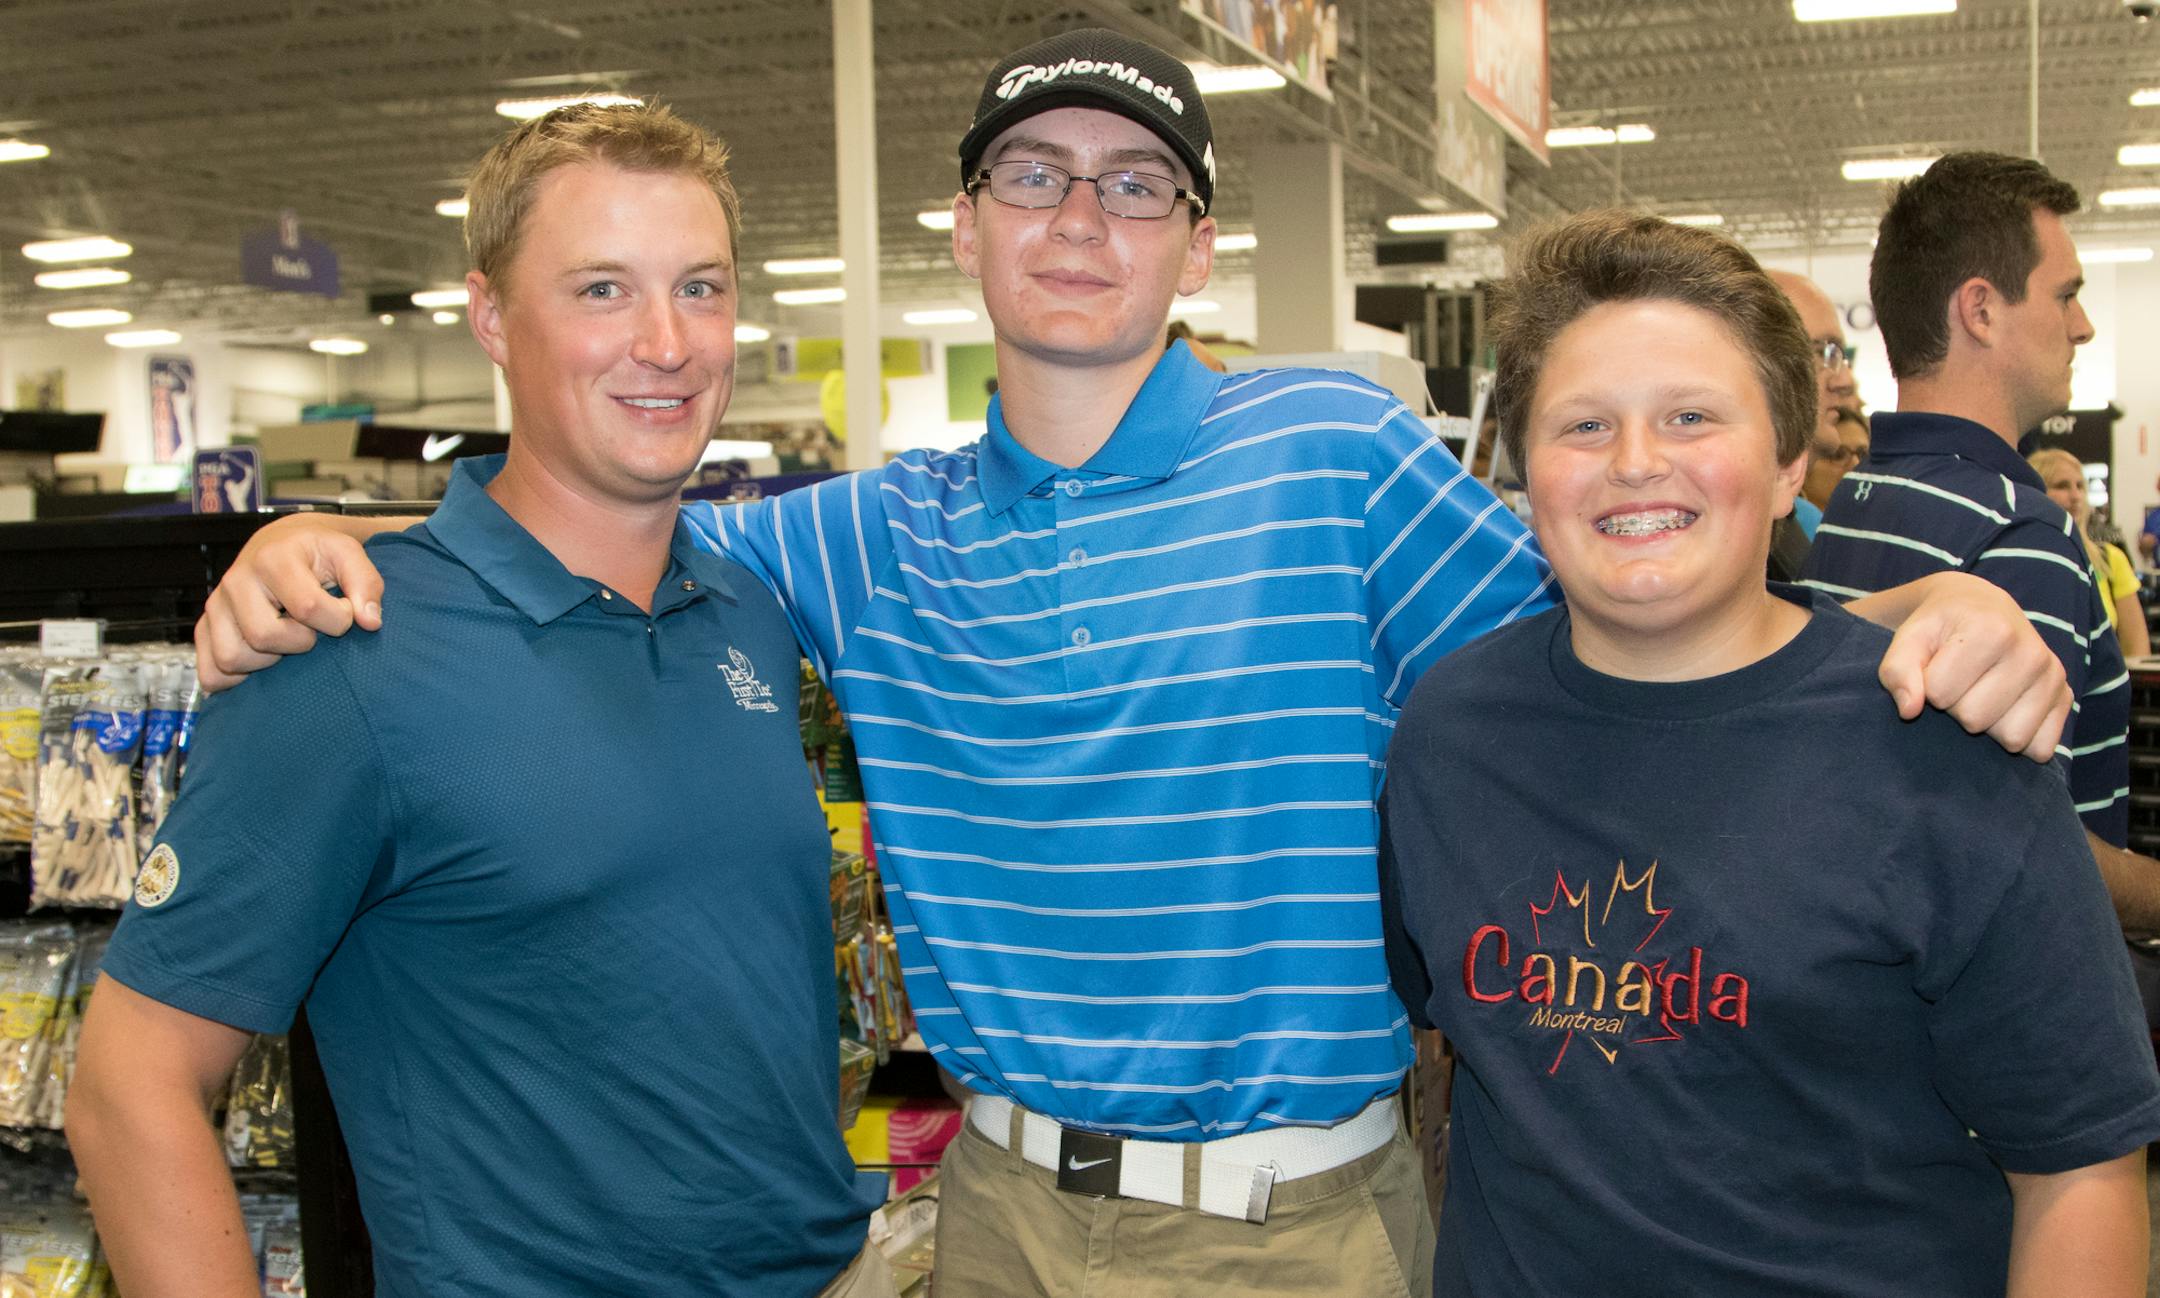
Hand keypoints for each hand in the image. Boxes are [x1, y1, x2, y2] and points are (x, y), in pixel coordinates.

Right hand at [194, 514, 393, 691]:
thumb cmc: (317, 554)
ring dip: (267, 662)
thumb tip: (370, 622)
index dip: (337, 620)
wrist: (279, 544)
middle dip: (299, 642)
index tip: (342, 611)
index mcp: (273, 559)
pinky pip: (211, 673)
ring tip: (285, 641)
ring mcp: (215, 606)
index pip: (308, 608)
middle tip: (309, 629)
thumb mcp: (348, 555)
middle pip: (264, 636)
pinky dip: (235, 679)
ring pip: (233, 658)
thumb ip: (366, 585)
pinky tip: (260, 661)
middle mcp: (236, 581)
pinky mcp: (204, 628)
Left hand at [1875, 572, 2070, 761]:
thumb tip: (1909, 711)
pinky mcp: (2066, 698)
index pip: (1939, 694)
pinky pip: (2040, 748)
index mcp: (1991, 630)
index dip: (1929, 687)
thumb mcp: (1909, 639)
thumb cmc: (1940, 628)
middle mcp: (2032, 652)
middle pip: (1974, 719)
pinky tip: (2006, 709)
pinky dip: (2018, 738)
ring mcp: (2054, 676)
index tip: (1937, 667)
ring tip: (1982, 692)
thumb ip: (1898, 671)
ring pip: (2010, 739)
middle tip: (1961, 681)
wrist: (1981, 607)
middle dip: (1956, 707)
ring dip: (1987, 725)